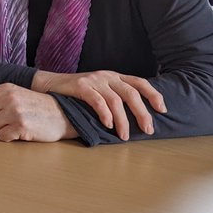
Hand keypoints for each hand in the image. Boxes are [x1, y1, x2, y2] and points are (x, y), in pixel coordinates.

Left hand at [0, 83, 76, 142]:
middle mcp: (8, 98)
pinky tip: (19, 133)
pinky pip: (2, 136)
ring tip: (13, 126)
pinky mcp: (21, 126)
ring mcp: (15, 112)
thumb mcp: (17, 94)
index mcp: (5, 88)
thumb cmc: (38, 107)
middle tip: (2, 123)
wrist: (63, 114)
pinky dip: (8, 138)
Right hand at [31, 70, 166, 140]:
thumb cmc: (78, 92)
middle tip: (148, 130)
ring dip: (122, 120)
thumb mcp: (100, 90)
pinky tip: (107, 124)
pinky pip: (97, 100)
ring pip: (115, 100)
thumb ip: (115, 97)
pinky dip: (104, 113)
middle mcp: (107, 76)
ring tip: (123, 136)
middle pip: (131, 93)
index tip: (163, 109)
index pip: (140, 82)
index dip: (153, 95)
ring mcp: (94, 80)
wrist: (50, 84)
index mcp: (115, 76)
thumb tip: (136, 118)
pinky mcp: (81, 86)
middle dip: (142, 113)